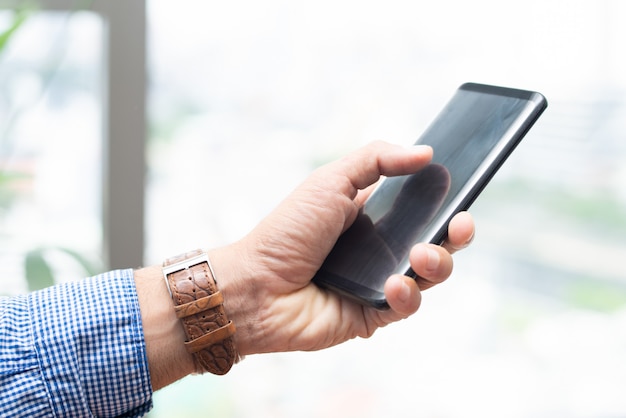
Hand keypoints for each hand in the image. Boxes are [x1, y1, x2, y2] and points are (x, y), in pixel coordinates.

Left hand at [212, 141, 474, 355]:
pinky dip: (407, 294)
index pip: (421, 206)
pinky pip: (408, 305)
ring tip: (421, 254)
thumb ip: (376, 159)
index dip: (446, 199)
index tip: (463, 190)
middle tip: (461, 224)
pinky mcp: (375, 313)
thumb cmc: (288, 231)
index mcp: (373, 214)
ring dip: (437, 263)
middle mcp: (380, 248)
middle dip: (457, 233)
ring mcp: (379, 281)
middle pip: (436, 241)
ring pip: (430, 275)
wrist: (257, 286)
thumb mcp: (330, 181)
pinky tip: (392, 285)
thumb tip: (425, 152)